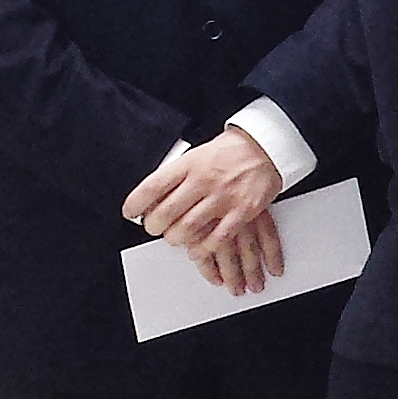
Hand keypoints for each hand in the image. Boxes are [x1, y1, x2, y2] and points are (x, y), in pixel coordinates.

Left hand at [126, 129, 285, 295]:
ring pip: (188, 229)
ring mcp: (224, 196)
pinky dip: (203, 249)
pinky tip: (196, 250)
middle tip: (154, 228)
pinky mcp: (243, 211)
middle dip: (154, 226)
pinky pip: (217, 238)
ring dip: (176, 239)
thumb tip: (152, 199)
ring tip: (176, 238)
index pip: (152, 186)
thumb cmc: (228, 153)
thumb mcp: (195, 155)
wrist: (266, 148)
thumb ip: (176, 176)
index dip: (136, 204)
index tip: (130, 213)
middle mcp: (204, 180)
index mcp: (189, 164)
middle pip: (166, 213)